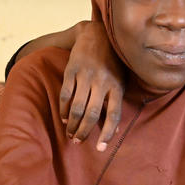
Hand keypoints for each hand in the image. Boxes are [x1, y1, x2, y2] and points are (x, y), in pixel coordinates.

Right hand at [60, 20, 125, 150]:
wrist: (96, 35)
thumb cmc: (112, 62)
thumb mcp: (120, 80)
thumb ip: (116, 102)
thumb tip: (115, 129)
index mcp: (117, 86)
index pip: (114, 114)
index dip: (108, 133)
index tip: (101, 149)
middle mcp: (102, 81)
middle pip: (91, 114)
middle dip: (83, 131)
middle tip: (78, 142)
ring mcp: (86, 75)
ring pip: (76, 107)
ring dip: (72, 124)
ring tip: (70, 133)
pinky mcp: (72, 70)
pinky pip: (66, 95)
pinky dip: (64, 109)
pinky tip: (64, 118)